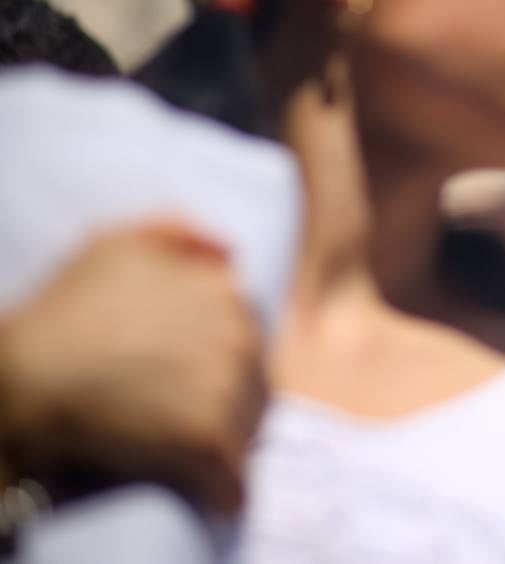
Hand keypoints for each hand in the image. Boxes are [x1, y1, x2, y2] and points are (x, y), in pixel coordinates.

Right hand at [0, 222, 266, 512]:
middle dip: (231, 405)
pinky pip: (234, 478)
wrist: (16, 382)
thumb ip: (178, 232)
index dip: (218, 365)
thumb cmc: (60, 316)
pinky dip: (224, 491)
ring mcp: (226, 384)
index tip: (184, 383)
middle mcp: (237, 331)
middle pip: (256, 384)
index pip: (249, 339)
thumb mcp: (113, 248)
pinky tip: (206, 495)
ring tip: (184, 455)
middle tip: (182, 424)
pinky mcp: (207, 439)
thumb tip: (234, 253)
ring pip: (252, 429)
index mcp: (224, 292)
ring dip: (230, 446)